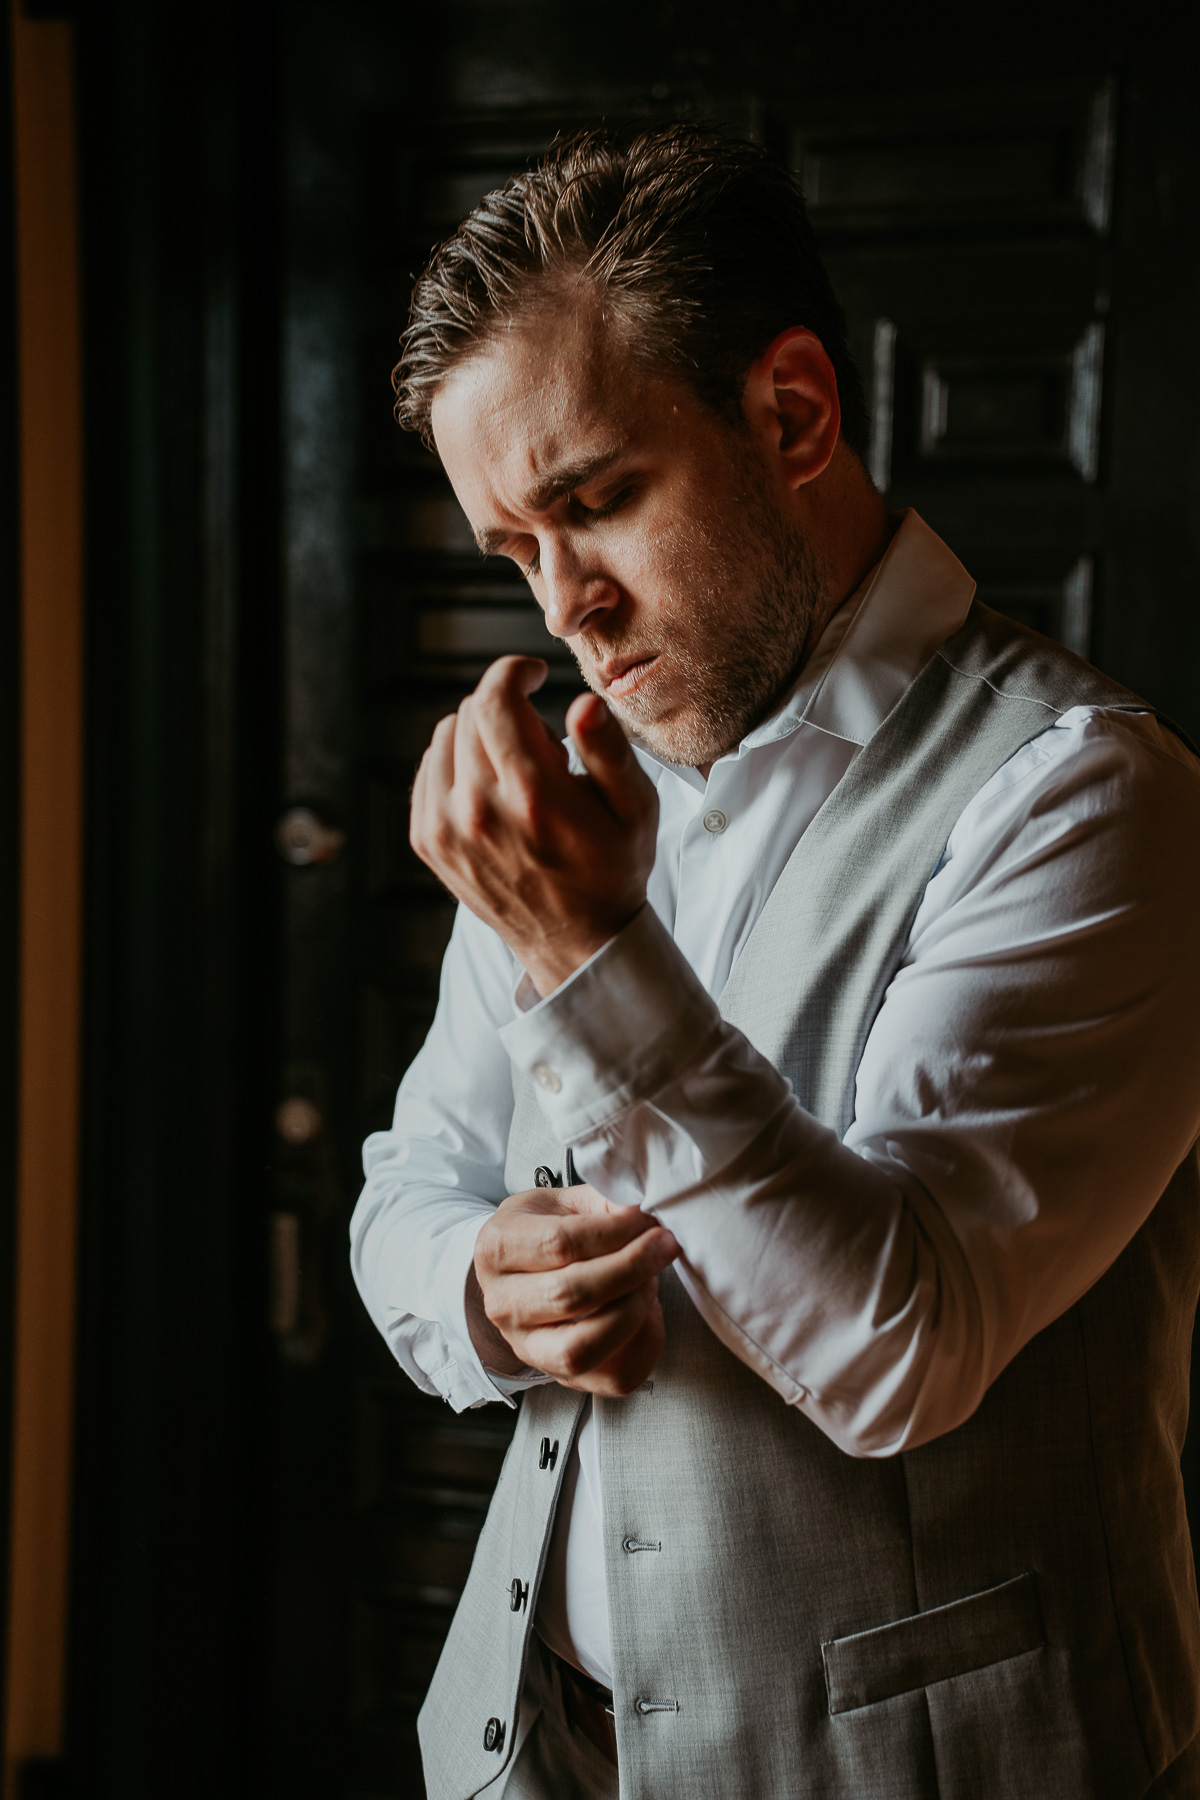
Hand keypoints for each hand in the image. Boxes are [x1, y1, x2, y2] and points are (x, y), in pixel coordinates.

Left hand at [410, 656, 658, 994]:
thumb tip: (583, 703)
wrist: (577, 941)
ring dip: (480, 734)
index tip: (533, 675)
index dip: (513, 672)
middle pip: (470, 712)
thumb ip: (608, 750)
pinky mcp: (428, 841)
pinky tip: (490, 784)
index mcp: (531, 795)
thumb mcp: (634, 809)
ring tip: (518, 768)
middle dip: (506, 707)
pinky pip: (429, 769)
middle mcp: (477, 809)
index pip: (494, 699)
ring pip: (445, 736)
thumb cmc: (612, 869)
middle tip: (543, 741)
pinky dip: (456, 762)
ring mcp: (444, 828)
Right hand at [467, 1183, 678, 1395]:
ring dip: (633, 1312)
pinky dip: (643, 1345)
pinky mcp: (562, 1376)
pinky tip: (647, 1311)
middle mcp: (504, 1304)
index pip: (559, 1244)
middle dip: (630, 1268)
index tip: (646, 1220)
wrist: (520, 1273)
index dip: (614, 1231)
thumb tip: (642, 1213)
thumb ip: (601, 1202)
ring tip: (652, 1280)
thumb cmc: (543, 1232)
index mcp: (497, 1249)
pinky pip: (611, 1377)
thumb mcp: (562, 1202)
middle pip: (569, 1295)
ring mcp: (528, 1347)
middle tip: (663, 1245)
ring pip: (582, 1349)